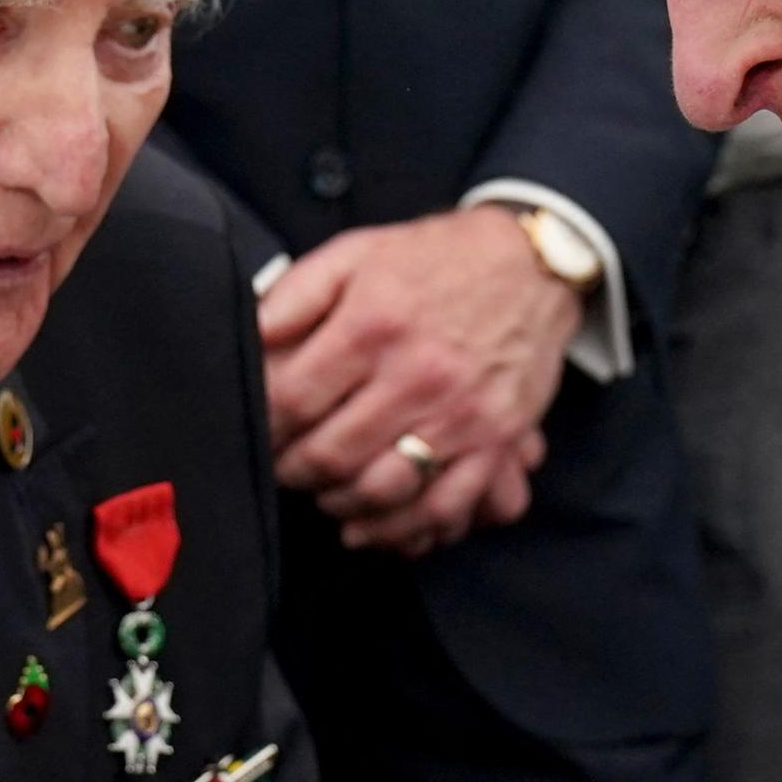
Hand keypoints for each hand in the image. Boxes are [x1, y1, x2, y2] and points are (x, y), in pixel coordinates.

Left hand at [260, 206, 577, 555]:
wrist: (531, 264)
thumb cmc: (435, 260)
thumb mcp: (356, 253)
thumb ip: (295, 294)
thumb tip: (250, 337)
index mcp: (374, 324)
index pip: (293, 401)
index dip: (264, 427)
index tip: (258, 432)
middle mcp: (417, 374)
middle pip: (331, 454)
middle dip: (293, 470)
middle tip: (284, 466)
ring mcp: (460, 413)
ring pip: (381, 489)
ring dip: (339, 502)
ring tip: (324, 490)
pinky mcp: (495, 439)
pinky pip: (444, 505)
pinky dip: (402, 528)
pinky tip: (370, 526)